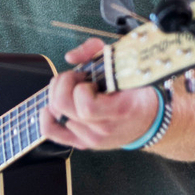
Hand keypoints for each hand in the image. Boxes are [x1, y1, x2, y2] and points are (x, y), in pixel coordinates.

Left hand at [39, 37, 159, 149]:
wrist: (148, 120)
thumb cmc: (134, 90)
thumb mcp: (123, 64)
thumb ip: (96, 51)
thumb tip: (70, 57)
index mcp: (119, 110)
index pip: (86, 106)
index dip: (80, 87)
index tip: (89, 78)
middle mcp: (103, 129)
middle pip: (63, 106)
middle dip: (64, 84)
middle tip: (77, 78)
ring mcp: (91, 139)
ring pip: (55, 114)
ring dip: (59, 94)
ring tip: (75, 90)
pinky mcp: (82, 143)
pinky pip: (51, 131)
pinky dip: (47, 115)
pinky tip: (54, 105)